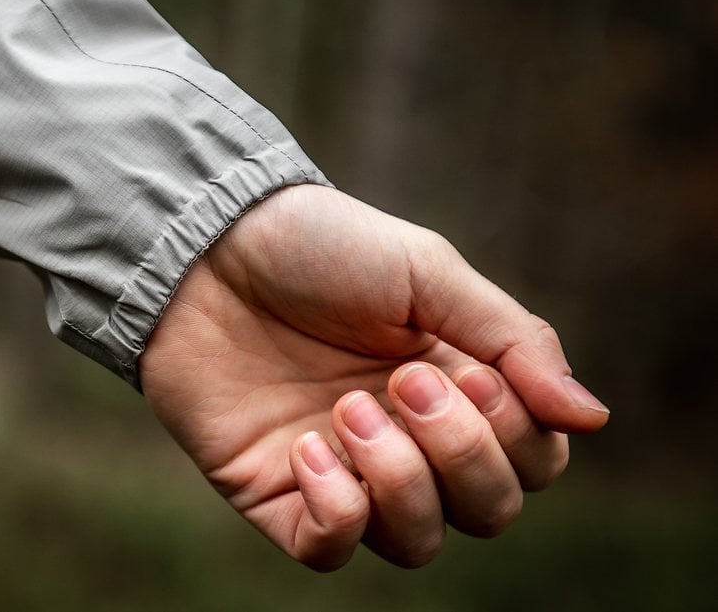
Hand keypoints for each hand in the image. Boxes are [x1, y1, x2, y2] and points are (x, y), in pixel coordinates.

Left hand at [140, 185, 608, 570]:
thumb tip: (593, 418)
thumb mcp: (426, 272)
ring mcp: (343, 471)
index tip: (465, 368)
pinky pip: (330, 550)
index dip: (518, 433)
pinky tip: (308, 447)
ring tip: (347, 407)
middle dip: (462, 454)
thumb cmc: (317, 247)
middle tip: (403, 381)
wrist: (206, 247)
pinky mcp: (276, 492)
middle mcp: (408, 439)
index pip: (534, 460)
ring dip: (399, 479)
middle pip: (489, 511)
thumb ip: (512, 340)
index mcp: (455, 386)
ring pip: (418, 542)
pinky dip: (337, 512)